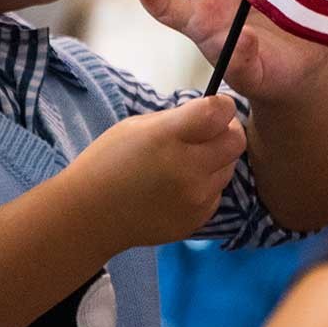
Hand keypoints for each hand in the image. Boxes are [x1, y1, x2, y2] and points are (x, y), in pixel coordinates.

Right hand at [68, 94, 245, 249]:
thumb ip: (178, 119)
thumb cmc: (108, 161)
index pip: (220, 112)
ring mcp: (195, 199)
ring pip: (229, 168)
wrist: (91, 215)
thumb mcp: (137, 126)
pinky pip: (216, 194)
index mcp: (168, 138)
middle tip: (207, 134)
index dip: (221, 106)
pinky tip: (179, 187)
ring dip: (215, 161)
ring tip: (187, 163)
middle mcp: (188, 169)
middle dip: (226, 132)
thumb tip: (211, 114)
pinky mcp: (197, 221)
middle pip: (236, 141)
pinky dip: (205, 187)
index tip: (213, 108)